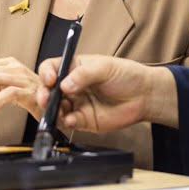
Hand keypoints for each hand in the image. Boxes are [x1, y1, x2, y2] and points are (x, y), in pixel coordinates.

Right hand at [34, 55, 176, 133]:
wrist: (144, 96)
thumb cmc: (126, 75)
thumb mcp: (105, 67)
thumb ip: (83, 74)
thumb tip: (64, 85)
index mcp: (74, 68)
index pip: (51, 68)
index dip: (46, 73)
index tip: (50, 79)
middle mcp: (72, 86)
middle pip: (49, 90)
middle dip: (44, 94)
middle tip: (46, 98)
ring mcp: (77, 103)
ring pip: (55, 108)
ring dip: (53, 110)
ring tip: (59, 110)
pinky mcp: (84, 120)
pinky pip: (69, 122)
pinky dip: (67, 121)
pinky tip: (71, 119)